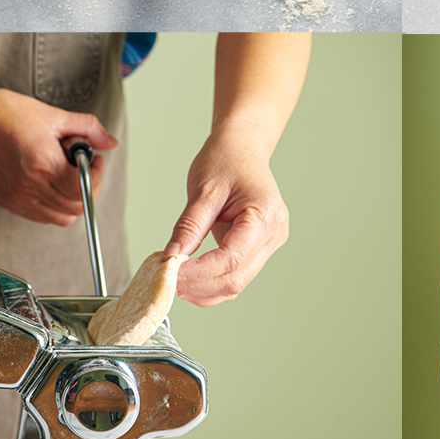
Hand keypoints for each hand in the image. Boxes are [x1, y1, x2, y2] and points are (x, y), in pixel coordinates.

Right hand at [0, 87, 116, 226]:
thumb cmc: (7, 115)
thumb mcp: (53, 115)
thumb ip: (87, 128)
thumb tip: (109, 142)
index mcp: (43, 162)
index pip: (82, 187)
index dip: (96, 174)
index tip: (94, 158)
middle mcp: (30, 184)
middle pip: (75, 206)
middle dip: (88, 186)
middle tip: (83, 166)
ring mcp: (18, 197)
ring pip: (61, 217)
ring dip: (72, 199)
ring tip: (66, 175)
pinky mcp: (9, 202)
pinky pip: (42, 217)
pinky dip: (55, 206)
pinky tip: (51, 183)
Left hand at [164, 124, 289, 305]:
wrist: (243, 148)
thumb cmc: (227, 160)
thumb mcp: (203, 189)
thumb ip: (189, 226)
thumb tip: (172, 257)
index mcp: (264, 215)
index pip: (231, 259)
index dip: (199, 273)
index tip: (169, 275)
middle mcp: (273, 233)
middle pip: (236, 278)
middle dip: (199, 286)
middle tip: (166, 282)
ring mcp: (269, 243)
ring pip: (236, 283)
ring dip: (204, 290)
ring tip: (174, 281)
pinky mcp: (259, 248)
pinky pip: (236, 275)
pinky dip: (211, 283)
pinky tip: (190, 279)